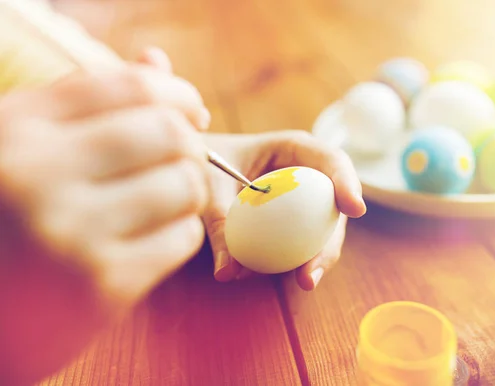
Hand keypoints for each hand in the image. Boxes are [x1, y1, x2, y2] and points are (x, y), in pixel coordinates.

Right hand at [0, 57, 209, 383]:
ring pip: (184, 186)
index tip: (190, 111)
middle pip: (168, 133)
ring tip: (170, 201)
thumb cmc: (9, 219)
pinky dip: (182, 232)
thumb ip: (89, 103)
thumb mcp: (27, 146)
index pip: (130, 86)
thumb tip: (158, 63)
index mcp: (18, 128)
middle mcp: (39, 175)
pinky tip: (155, 237)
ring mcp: (71, 234)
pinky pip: (182, 238)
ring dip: (191, 191)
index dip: (177, 93)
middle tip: (185, 161)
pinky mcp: (102, 287)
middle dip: (192, 145)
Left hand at [202, 130, 366, 290]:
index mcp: (294, 149)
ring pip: (321, 233)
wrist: (195, 167)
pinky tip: (274, 277)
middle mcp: (305, 176)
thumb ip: (218, 223)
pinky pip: (299, 246)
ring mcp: (301, 203)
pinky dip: (290, 263)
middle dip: (331, 242)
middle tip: (315, 268)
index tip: (355, 209)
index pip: (331, 161)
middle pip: (333, 207)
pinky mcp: (291, 224)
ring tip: (304, 281)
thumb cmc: (205, 163)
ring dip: (315, 259)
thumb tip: (228, 272)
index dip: (348, 183)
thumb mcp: (209, 186)